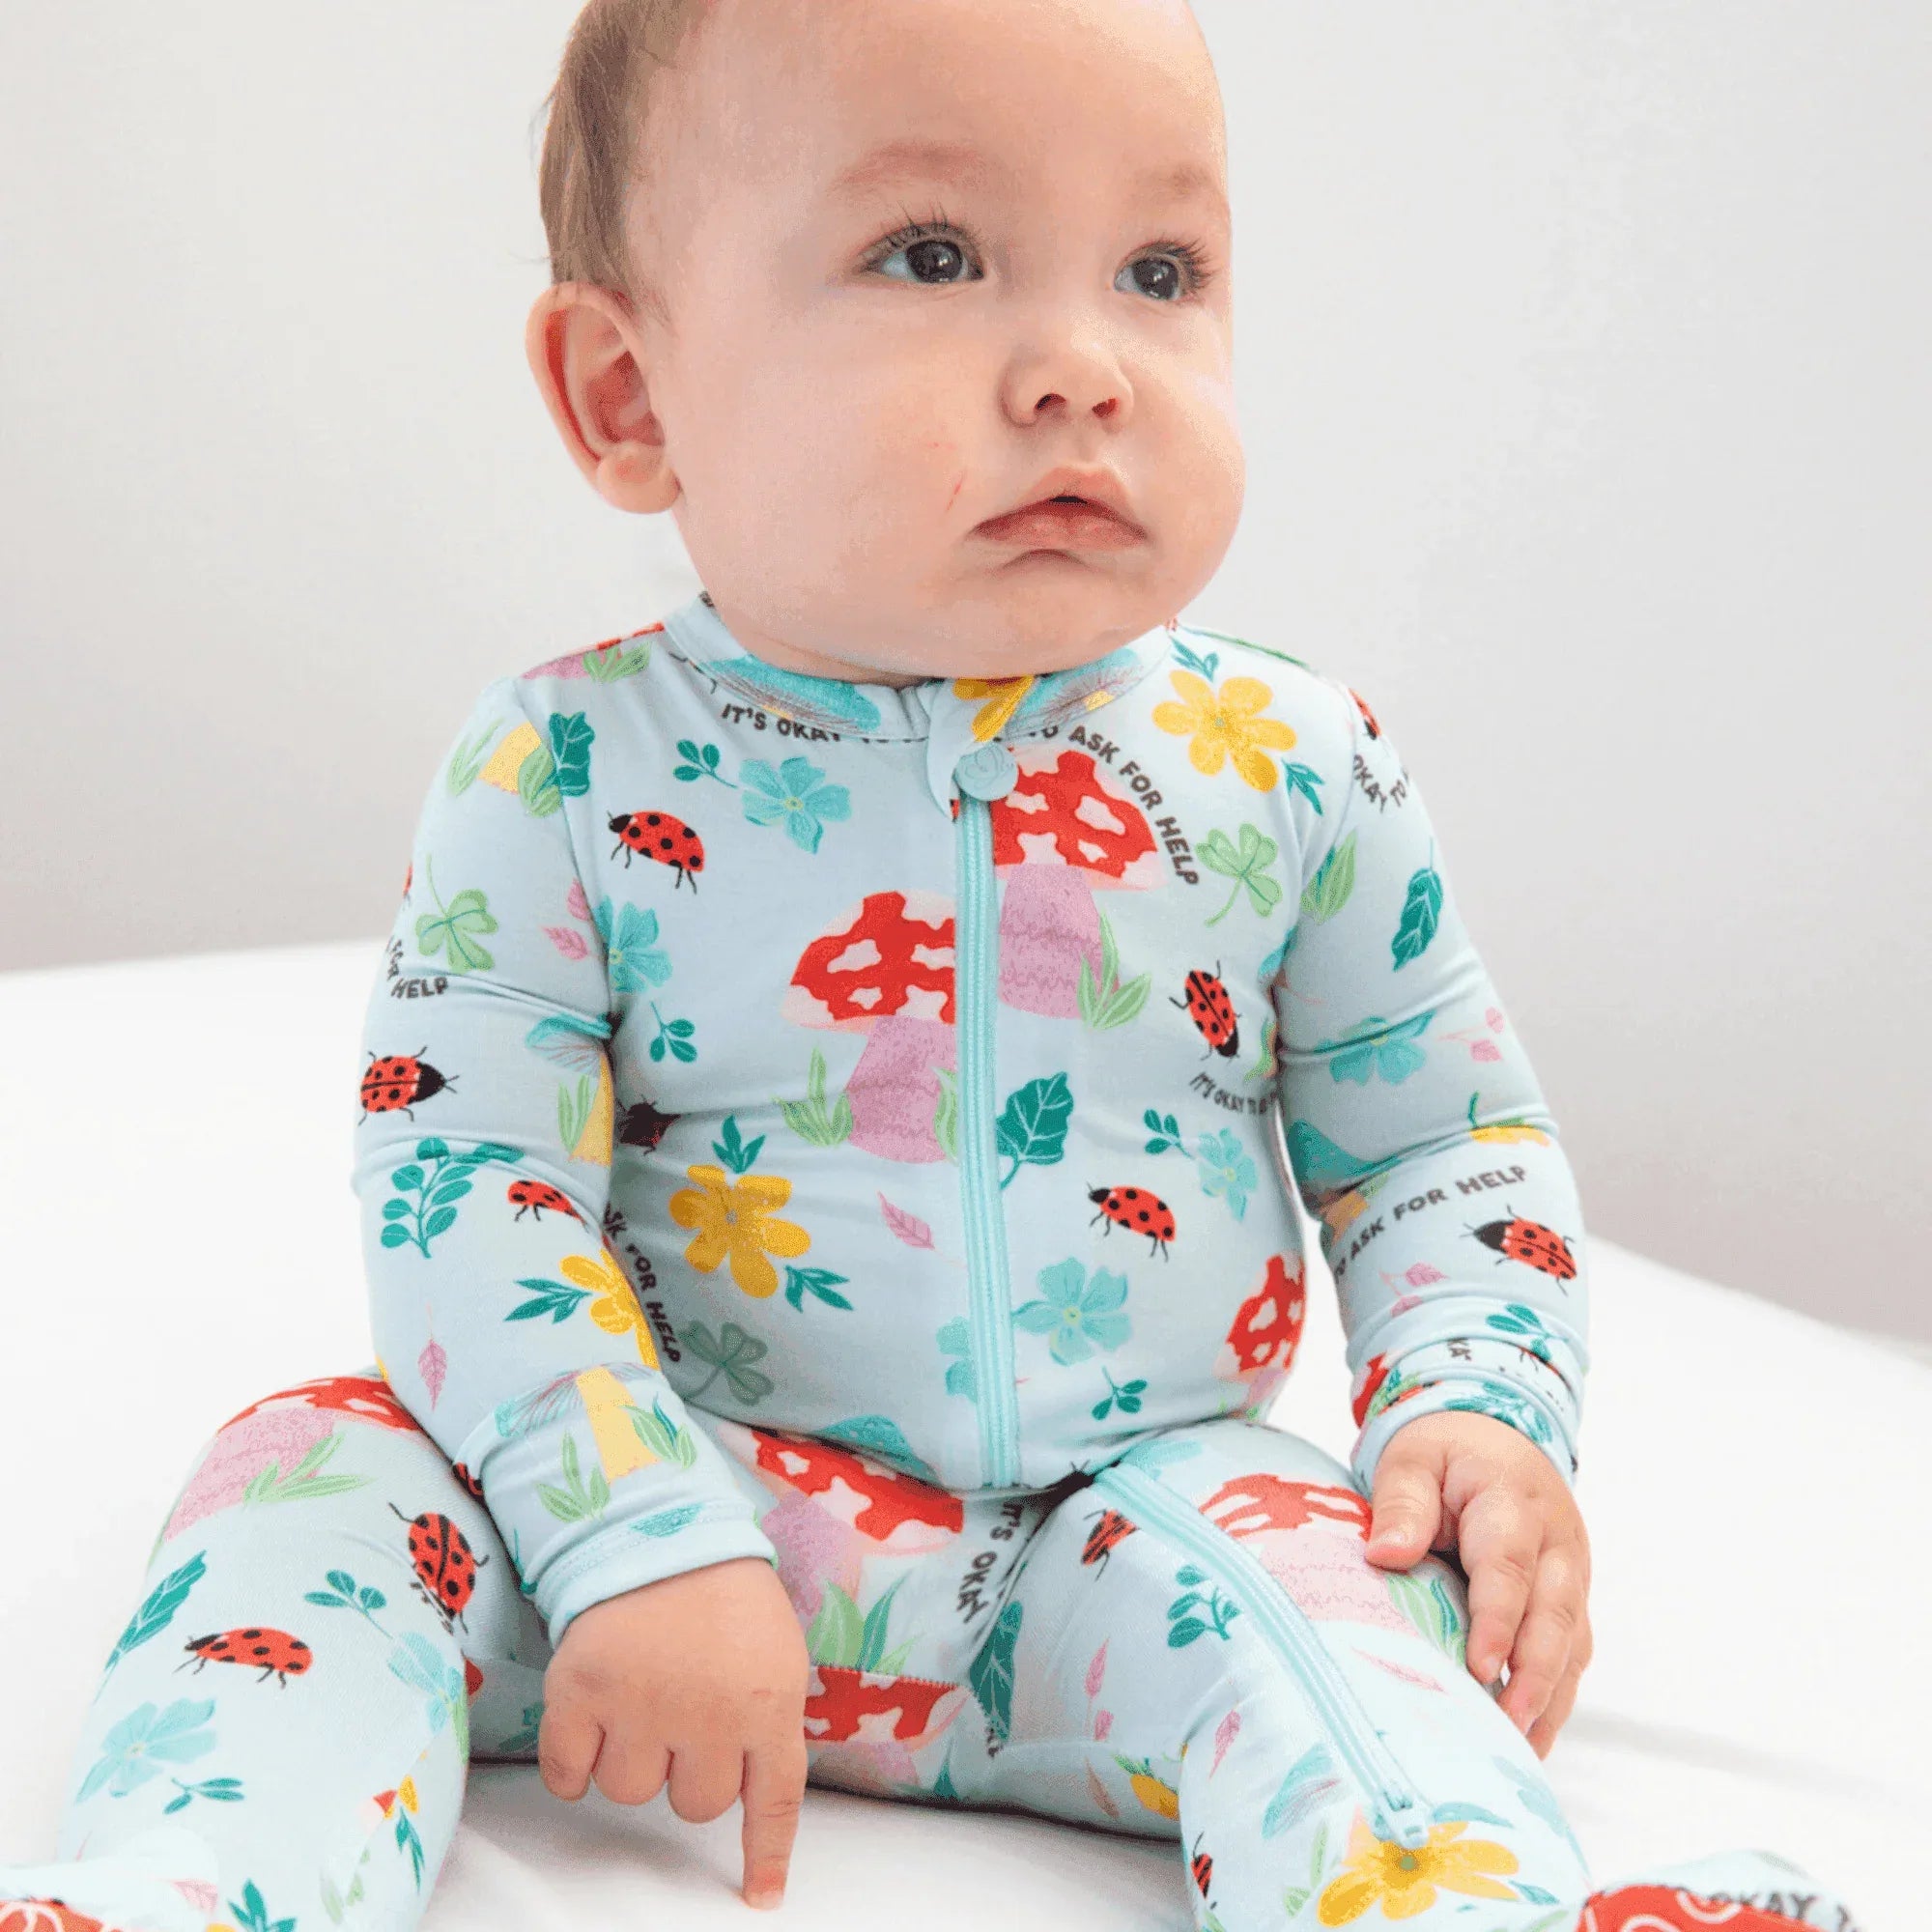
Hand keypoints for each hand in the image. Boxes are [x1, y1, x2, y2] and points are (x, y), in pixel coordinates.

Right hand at [539, 1554, 810, 1909]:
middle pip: (695, 1803)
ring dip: (632, 1758)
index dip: (766, 1854)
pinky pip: (568, 1776)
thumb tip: (758, 1787)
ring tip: (641, 1694)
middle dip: (689, 1768)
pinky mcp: (580, 1692)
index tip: (760, 1899)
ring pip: (630, 1793)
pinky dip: (572, 1762)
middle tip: (684, 1709)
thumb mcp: (775, 1649)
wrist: (655, 1524)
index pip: (774, 1800)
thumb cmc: (722, 1592)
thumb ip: (771, 1717)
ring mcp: (641, 1703)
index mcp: (768, 1698)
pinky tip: (589, 1718)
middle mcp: (708, 1712)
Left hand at [1360, 1409, 1590, 1759]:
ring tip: (1521, 1750)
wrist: (1496, 1434)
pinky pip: (1573, 1650)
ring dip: (1550, 1697)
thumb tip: (1385, 1555)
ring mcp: (1571, 1574)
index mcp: (1514, 1504)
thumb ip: (1403, 1503)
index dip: (1498, 1622)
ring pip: (1572, 1642)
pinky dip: (1556, 1694)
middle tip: (1507, 1728)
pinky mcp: (1571, 1597)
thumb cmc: (1447, 1452)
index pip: (1509, 1569)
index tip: (1479, 1669)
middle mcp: (1556, 1544)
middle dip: (1533, 1676)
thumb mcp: (1414, 1458)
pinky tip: (1532, 1735)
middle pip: (1554, 1616)